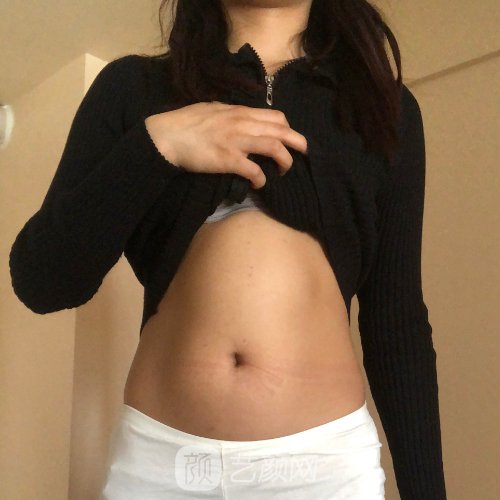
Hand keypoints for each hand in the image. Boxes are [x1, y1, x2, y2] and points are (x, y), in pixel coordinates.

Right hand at [144, 101, 307, 188]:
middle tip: (304, 154)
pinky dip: (261, 178)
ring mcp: (236, 141)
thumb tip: (240, 118)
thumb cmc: (186, 123)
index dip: (288, 128)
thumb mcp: (212, 110)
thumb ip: (230, 114)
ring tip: (284, 171)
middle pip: (281, 130)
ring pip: (274, 146)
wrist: (166, 136)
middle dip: (298, 142)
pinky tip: (260, 183)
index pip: (275, 116)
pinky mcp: (228, 159)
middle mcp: (242, 123)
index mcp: (239, 112)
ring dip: (285, 161)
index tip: (289, 139)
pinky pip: (254, 169)